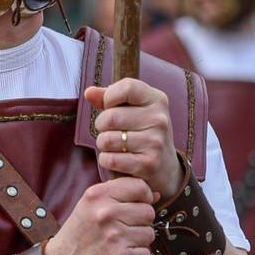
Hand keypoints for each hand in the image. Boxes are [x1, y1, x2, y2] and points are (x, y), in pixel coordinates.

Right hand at [43, 176, 156, 254]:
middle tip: (125, 229)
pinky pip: (145, 254)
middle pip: (148, 212)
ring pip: (149, 234)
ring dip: (139, 241)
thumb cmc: (78, 234)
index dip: (144, 197)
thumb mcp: (90, 205)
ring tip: (120, 243)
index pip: (140, 187)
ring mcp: (114, 236)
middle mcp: (106, 213)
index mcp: (98, 195)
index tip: (137, 205)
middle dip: (141, 222)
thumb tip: (155, 194)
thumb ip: (120, 195)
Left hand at [86, 77, 177, 202]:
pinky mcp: (148, 164)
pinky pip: (110, 159)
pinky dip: (106, 160)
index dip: (110, 97)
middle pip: (110, 117)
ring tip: (115, 146)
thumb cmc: (142, 132)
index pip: (127, 87)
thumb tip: (88, 92)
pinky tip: (117, 160)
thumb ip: (109, 98)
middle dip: (101, 126)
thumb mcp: (132, 110)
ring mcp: (155, 142)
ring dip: (103, 145)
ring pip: (107, 140)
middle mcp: (159, 119)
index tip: (111, 107)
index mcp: (157, 100)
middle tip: (111, 131)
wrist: (166, 167)